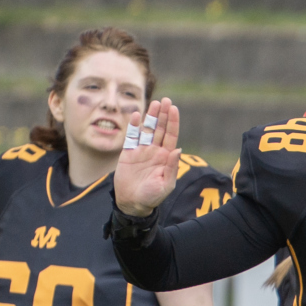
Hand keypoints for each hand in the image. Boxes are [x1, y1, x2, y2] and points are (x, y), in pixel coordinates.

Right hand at [112, 99, 181, 217]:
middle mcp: (155, 151)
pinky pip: (132, 137)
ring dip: (151, 116)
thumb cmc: (151, 197)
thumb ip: (171, 167)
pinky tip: (138, 115)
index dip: (172, 122)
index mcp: (166, 158)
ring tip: (155, 103)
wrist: (132, 204)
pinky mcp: (128, 153)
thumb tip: (177, 149)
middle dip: (163, 115)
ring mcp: (141, 151)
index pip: (171, 136)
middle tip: (166, 100)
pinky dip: (134, 126)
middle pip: (160, 129)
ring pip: (147, 130)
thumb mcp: (165, 184)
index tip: (174, 109)